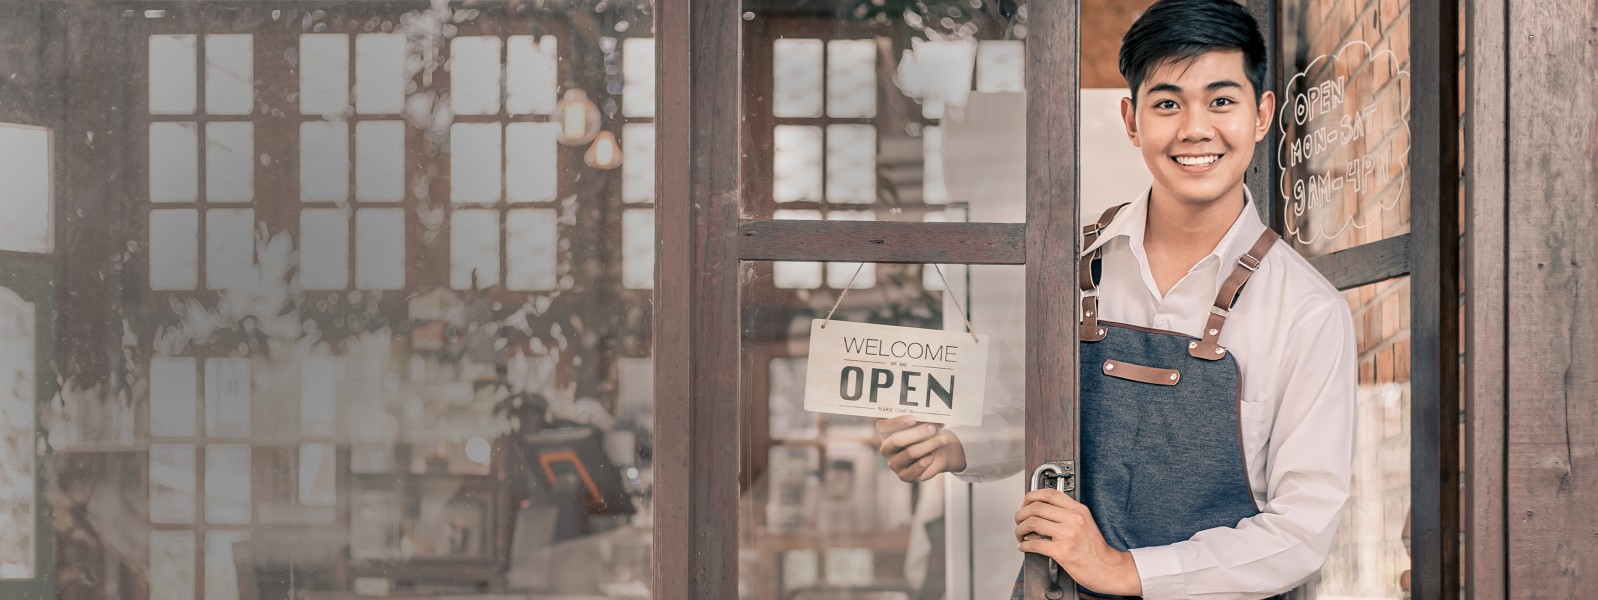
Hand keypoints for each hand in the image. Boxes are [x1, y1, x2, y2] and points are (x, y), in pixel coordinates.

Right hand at [874, 415, 966, 481]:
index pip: (882, 427)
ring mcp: (894, 464)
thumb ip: (923, 420)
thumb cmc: (927, 434)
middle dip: (916, 433)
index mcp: (885, 434)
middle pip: (896, 440)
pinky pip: (918, 466)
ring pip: (911, 453)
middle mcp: (886, 450)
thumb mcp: (924, 424)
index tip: (914, 418)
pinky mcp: (905, 476)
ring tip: (943, 439)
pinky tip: (932, 456)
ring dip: (929, 444)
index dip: (897, 422)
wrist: (938, 452)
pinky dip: (928, 459)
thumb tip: (929, 418)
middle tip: (932, 427)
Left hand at [1014, 489, 1141, 595]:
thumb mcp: (1086, 522)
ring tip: (1020, 534)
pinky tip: (1023, 547)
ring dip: (1020, 529)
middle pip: (1036, 507)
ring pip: (1032, 523)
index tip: (1025, 502)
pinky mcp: (1062, 552)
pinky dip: (1024, 545)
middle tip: (1018, 520)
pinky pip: (1034, 544)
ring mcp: (1068, 535)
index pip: (1050, 494)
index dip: (1031, 496)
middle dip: (1021, 514)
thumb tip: (1040, 509)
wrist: (1107, 568)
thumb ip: (1067, 513)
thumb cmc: (1095, 548)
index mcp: (1079, 510)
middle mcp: (1073, 519)